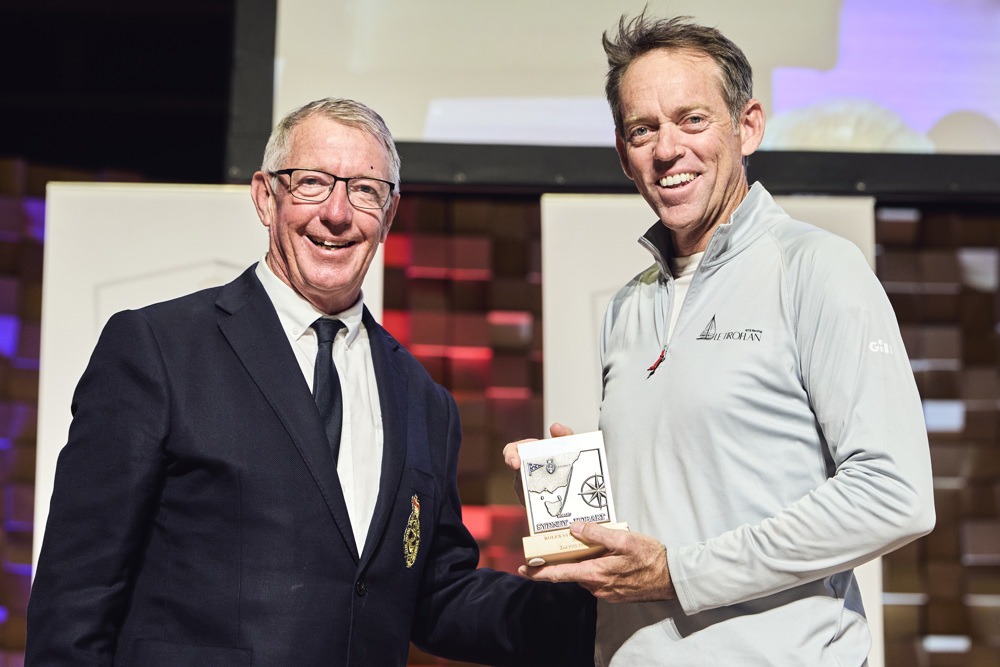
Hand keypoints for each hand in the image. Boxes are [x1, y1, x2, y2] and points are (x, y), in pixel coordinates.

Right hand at [503, 423, 573, 504]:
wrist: (572, 475)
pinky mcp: (531, 498)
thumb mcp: (567, 444)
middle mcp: (522, 467)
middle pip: (517, 474)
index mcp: (526, 451)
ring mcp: (525, 483)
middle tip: (534, 485)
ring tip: (548, 494)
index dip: (510, 456)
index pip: (511, 451)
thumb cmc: (563, 456)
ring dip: (534, 492)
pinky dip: (539, 501)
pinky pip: (531, 501)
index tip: (515, 463)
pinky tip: (549, 501)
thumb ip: (564, 434)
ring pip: (524, 490)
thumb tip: (555, 427)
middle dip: (524, 479)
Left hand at [519, 521, 675, 602]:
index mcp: (595, 573)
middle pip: (571, 572)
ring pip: (585, 575)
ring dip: (585, 562)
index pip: (558, 575)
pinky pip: (597, 579)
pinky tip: (609, 556)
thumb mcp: (624, 538)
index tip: (523, 569)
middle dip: (567, 559)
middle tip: (567, 543)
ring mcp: (606, 592)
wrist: (672, 578)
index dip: (538, 573)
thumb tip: (574, 528)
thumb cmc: (650, 558)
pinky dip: (596, 568)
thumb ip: (597, 533)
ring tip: (597, 545)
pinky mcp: (614, 593)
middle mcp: (597, 587)